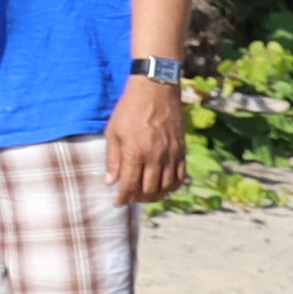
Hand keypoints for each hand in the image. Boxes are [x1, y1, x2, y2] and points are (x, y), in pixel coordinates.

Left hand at [108, 69, 189, 207]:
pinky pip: (180, 176)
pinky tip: (164, 187)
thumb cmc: (129, 110)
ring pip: (166, 187)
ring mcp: (171, 154)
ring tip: (145, 195)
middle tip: (130, 197)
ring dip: (155, 196)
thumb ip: (113, 159)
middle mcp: (155, 157)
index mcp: (135, 152)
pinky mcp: (182, 150)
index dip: (123, 198)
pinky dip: (172, 187)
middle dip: (138, 198)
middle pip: (149, 190)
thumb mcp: (113, 132)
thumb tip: (110, 182)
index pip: (129, 185)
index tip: (118, 203)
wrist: (156, 90)